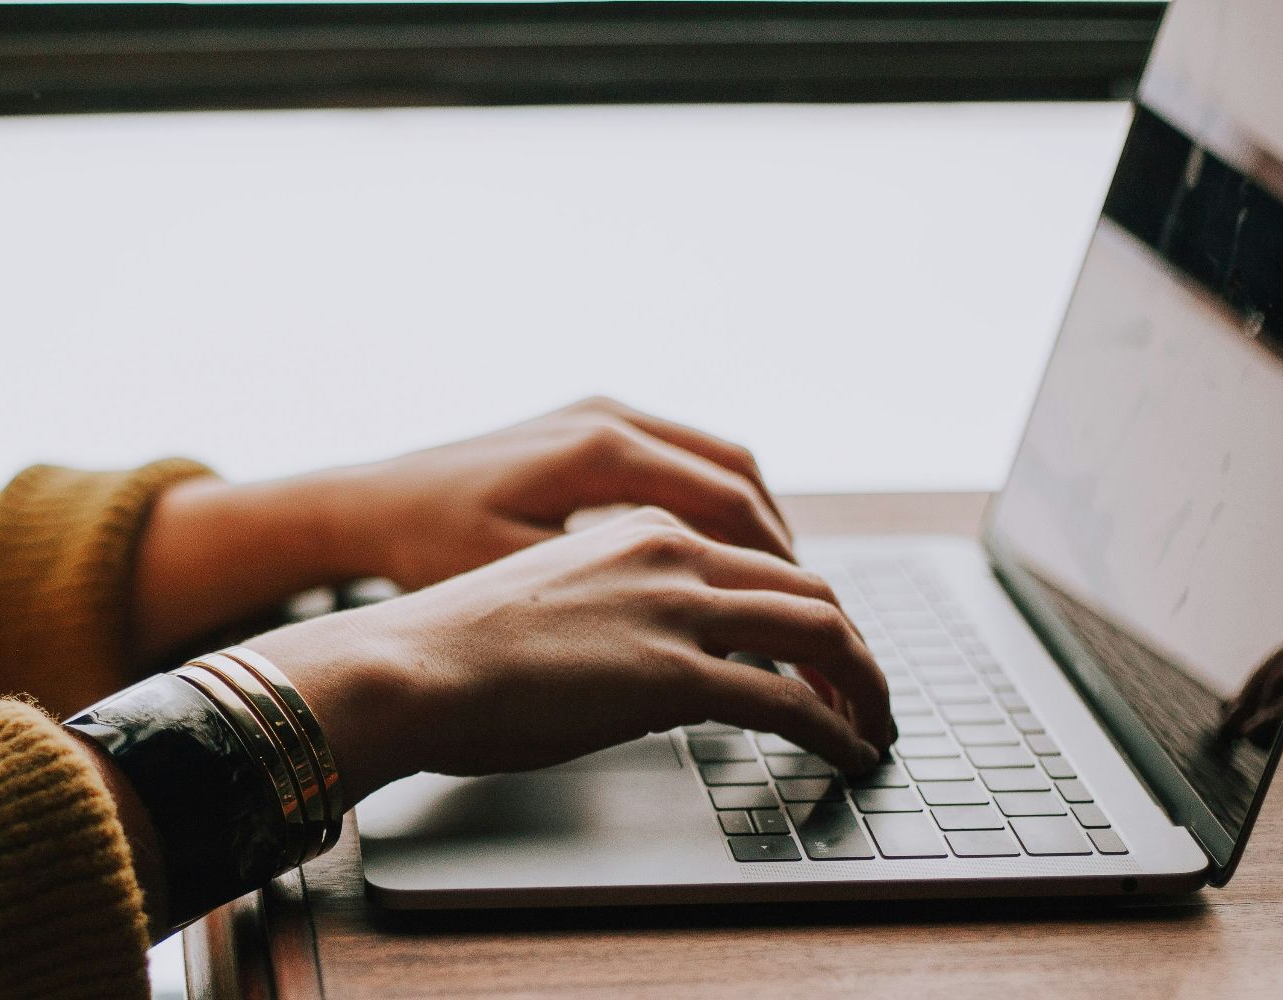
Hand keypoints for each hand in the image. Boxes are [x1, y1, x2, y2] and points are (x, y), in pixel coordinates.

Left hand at [131, 397, 792, 667]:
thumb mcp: (520, 576)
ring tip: (773, 584)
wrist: (366, 506)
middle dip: (777, 539)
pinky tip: (714, 554)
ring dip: (749, 517)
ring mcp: (595, 413)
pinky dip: (710, 501)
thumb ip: (612, 588)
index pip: (727, 498)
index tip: (804, 611)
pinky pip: (676, 456)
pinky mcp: (582, 426)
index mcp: (599, 447)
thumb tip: (700, 620)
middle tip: (807, 603)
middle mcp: (606, 416)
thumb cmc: (427, 548)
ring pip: (711, 458)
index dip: (776, 560)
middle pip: (734, 470)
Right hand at [246, 506, 893, 807]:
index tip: (822, 649)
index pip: (760, 558)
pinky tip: (848, 753)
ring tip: (875, 726)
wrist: (407, 663)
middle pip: (808, 588)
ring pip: (820, 632)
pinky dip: (836, 728)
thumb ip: (617, 607)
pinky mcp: (672, 674)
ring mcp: (675, 609)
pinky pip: (790, 701)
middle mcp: (670, 553)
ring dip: (864, 684)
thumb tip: (653, 658)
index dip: (807, 607)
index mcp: (640, 529)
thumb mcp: (551, 597)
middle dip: (855, 646)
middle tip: (869, 692)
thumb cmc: (454, 644)